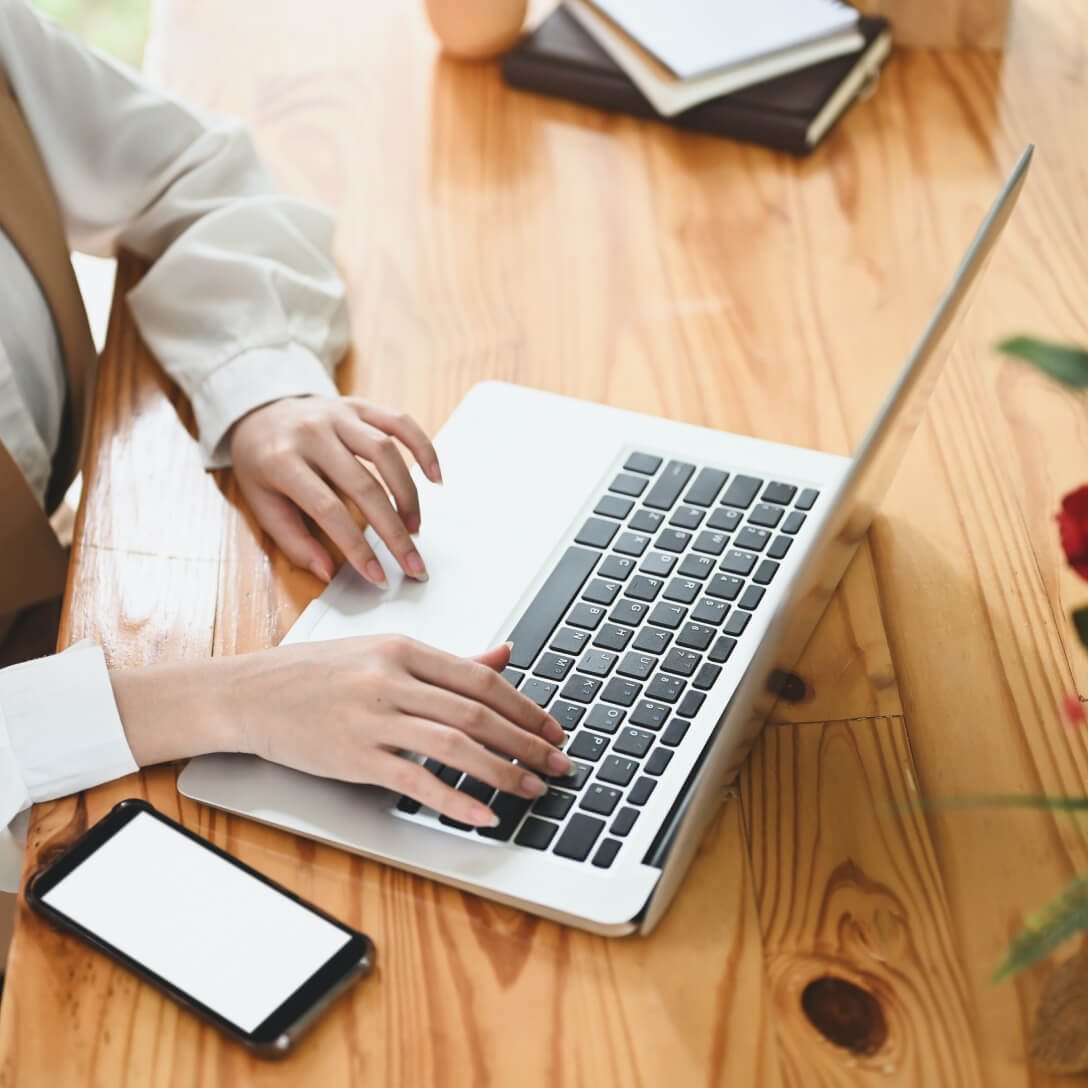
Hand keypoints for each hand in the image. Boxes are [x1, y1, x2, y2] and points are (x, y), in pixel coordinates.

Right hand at [112, 639, 572, 827]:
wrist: (247, 694)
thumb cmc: (313, 673)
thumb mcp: (381, 653)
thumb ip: (446, 659)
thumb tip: (502, 654)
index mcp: (403, 649)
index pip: (480, 678)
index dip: (524, 706)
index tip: (552, 729)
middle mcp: (392, 679)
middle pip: (477, 713)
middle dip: (527, 742)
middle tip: (557, 764)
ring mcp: (372, 718)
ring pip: (456, 745)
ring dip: (503, 771)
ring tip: (532, 789)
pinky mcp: (354, 756)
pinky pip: (416, 780)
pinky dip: (456, 799)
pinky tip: (483, 814)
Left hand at [228, 396, 442, 586]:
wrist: (259, 410)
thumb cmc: (262, 464)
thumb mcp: (261, 503)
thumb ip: (293, 540)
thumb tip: (326, 573)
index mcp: (282, 461)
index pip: (328, 510)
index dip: (357, 546)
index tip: (379, 576)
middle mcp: (313, 434)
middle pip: (364, 486)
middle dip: (394, 531)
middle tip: (413, 564)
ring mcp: (339, 416)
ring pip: (386, 453)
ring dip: (407, 495)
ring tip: (415, 527)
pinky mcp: (360, 406)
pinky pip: (399, 422)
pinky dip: (423, 447)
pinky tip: (435, 477)